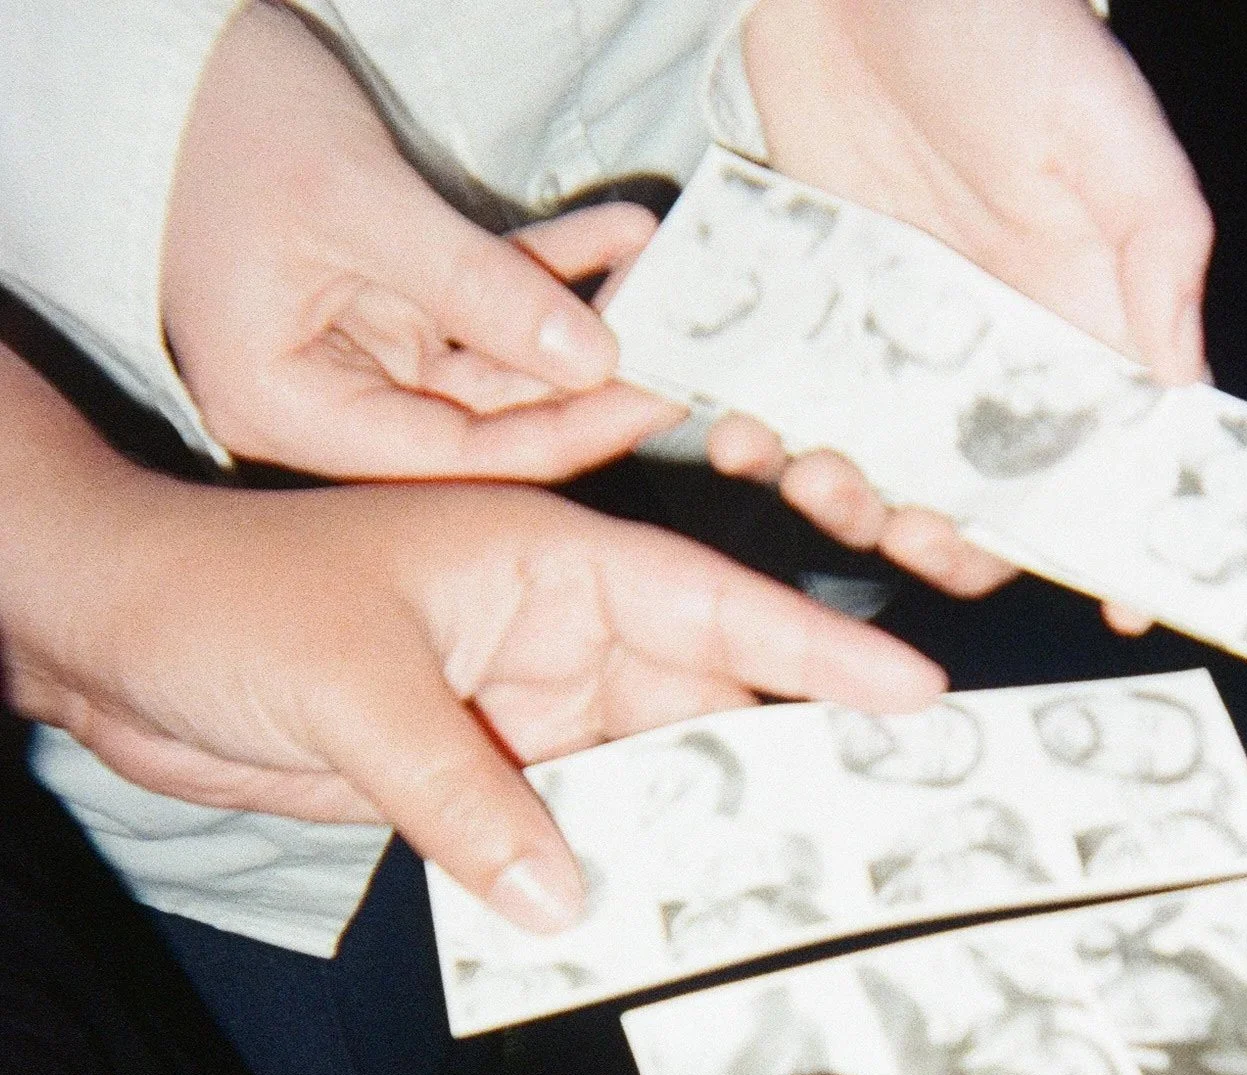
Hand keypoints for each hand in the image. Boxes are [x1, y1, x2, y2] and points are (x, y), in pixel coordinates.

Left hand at [0, 342, 942, 932]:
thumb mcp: (356, 690)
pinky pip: (575, 826)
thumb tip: (565, 899)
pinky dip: (616, 870)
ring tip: (799, 889)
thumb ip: (466, 798)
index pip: (710, 605)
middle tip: (886, 824)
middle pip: (704, 699)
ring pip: (650, 771)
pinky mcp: (483, 772)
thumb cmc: (225, 602)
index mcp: (549, 561)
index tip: (914, 692)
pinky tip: (663, 918)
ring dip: (706, 828)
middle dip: (789, 757)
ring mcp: (523, 706)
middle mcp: (555, 630)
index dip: (818, 649)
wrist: (111, 636)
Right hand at [161, 1, 683, 479]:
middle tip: (687, 347)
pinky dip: (548, 265)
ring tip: (668, 280)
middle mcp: (328, 396)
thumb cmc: (223, 123)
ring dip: (582, 313)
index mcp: (290, 408)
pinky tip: (623, 234)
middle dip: (586, 373)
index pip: (451, 457)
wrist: (161, 47)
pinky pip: (486, 294)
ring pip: (499, 353)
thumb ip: (476, 288)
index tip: (654, 401)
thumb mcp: (358, 208)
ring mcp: (363, 347)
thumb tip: (595, 359)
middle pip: (486, 413)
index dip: (561, 436)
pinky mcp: (391, 298)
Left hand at [714, 0, 1213, 631]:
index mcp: (1085, 326)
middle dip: (948, 540)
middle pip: (983, 496)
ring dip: (845, 501)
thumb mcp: (1114, 146)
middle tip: (906, 525)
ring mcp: (900, 337)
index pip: (1108, 462)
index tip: (1112, 602)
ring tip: (806, 469)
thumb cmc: (1013, 36)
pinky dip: (763, 434)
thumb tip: (1185, 402)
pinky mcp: (817, 304)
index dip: (1113, 538)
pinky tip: (741, 427)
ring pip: (877, 469)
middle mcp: (995, 351)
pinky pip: (791, 400)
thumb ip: (1157, 272)